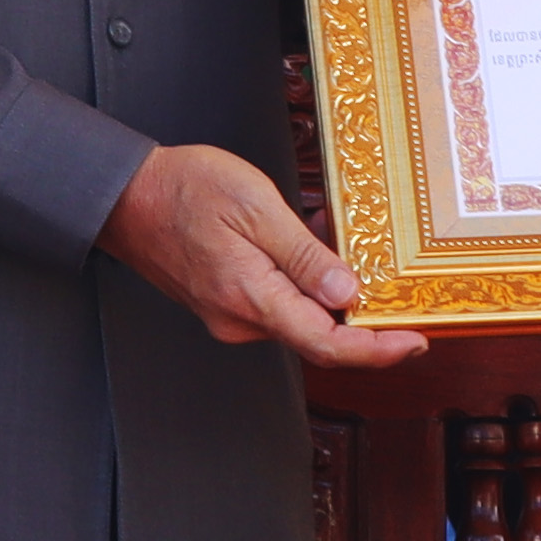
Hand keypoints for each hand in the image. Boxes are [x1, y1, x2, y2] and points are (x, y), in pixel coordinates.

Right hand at [98, 143, 424, 368]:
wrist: (126, 195)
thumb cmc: (185, 190)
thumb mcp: (257, 208)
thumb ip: (305, 257)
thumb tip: (347, 295)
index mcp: (252, 299)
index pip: (328, 345)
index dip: (377, 350)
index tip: (414, 341)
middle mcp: (241, 320)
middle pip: (318, 334)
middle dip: (358, 309)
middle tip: (385, 273)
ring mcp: (231, 316)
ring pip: (299, 315)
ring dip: (326, 286)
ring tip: (330, 232)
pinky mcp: (226, 304)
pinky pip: (277, 302)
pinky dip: (301, 279)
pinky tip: (304, 239)